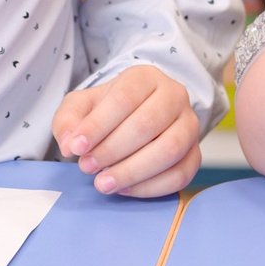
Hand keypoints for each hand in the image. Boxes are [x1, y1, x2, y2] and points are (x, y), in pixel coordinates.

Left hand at [55, 65, 201, 196]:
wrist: (141, 114)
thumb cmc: (111, 110)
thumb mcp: (82, 105)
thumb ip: (69, 120)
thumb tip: (69, 144)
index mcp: (146, 77)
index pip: (124, 98)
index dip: (98, 125)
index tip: (76, 147)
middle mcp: (174, 96)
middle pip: (147, 124)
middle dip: (112, 150)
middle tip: (87, 167)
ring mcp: (190, 125)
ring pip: (169, 150)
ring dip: (132, 171)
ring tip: (103, 183)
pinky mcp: (195, 154)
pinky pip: (180, 174)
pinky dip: (150, 187)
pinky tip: (124, 189)